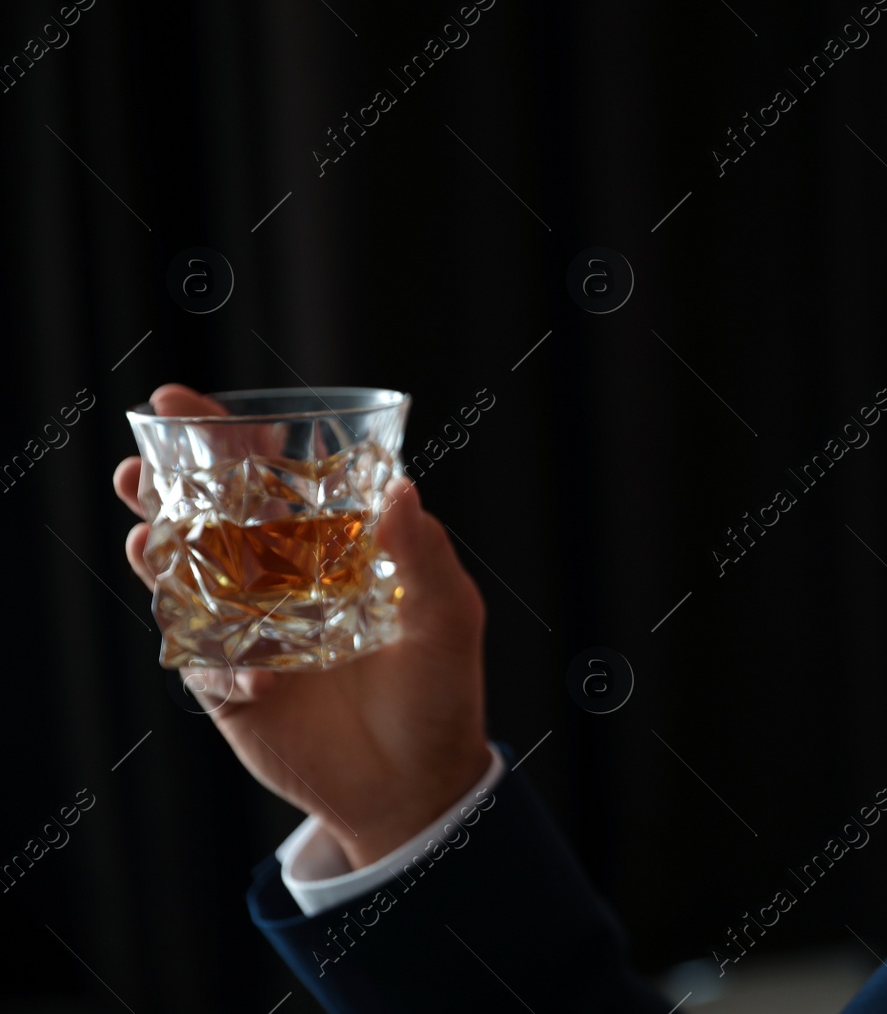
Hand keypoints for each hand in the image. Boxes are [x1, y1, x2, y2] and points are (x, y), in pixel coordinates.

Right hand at [115, 384, 492, 868]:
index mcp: (326, 548)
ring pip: (186, 582)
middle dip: (165, 488)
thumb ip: (422, 557)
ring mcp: (248, 632)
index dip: (224, 439)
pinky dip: (219, 662)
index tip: (179, 401)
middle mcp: (278, 581)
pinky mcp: (230, 688)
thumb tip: (402, 487)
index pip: (270, 479)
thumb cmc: (440, 693)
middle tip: (137, 464)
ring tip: (145, 533)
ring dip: (159, 556)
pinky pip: (205, 664)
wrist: (415, 787)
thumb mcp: (448, 620)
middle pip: (208, 521)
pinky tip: (257, 674)